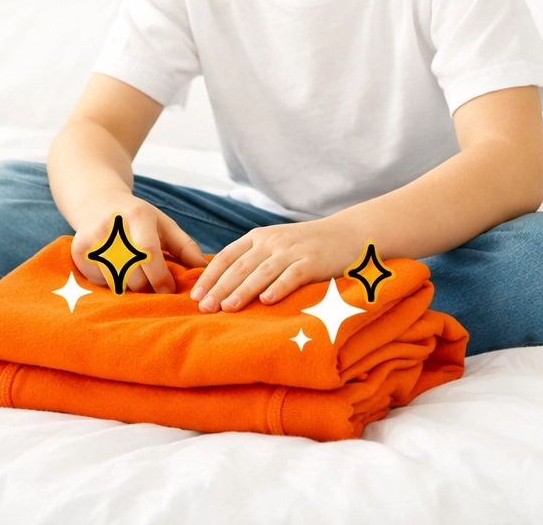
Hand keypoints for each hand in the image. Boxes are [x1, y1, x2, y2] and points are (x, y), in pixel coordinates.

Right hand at [71, 195, 206, 294]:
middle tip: (152, 284)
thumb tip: (204, 270)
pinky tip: (114, 268)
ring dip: (130, 286)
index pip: (148, 252)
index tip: (169, 290)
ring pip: (117, 281)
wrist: (98, 203)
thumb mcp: (164, 224)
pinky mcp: (79, 253)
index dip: (160, 276)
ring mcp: (92, 239)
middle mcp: (112, 226)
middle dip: (147, 286)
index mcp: (137, 216)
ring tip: (135, 273)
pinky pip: (100, 283)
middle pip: (133, 273)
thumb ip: (185, 247)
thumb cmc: (138, 218)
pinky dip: (112, 283)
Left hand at [189, 217, 362, 312]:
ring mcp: (292, 251)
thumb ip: (252, 259)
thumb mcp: (275, 245)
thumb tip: (221, 285)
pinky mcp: (312, 262)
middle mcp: (271, 241)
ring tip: (227, 307)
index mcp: (258, 237)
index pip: (226, 256)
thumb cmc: (306, 246)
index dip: (209, 276)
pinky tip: (267, 301)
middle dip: (219, 287)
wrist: (347, 234)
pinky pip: (292, 275)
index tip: (194, 295)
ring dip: (243, 290)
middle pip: (239, 266)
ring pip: (261, 271)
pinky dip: (278, 288)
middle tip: (203, 307)